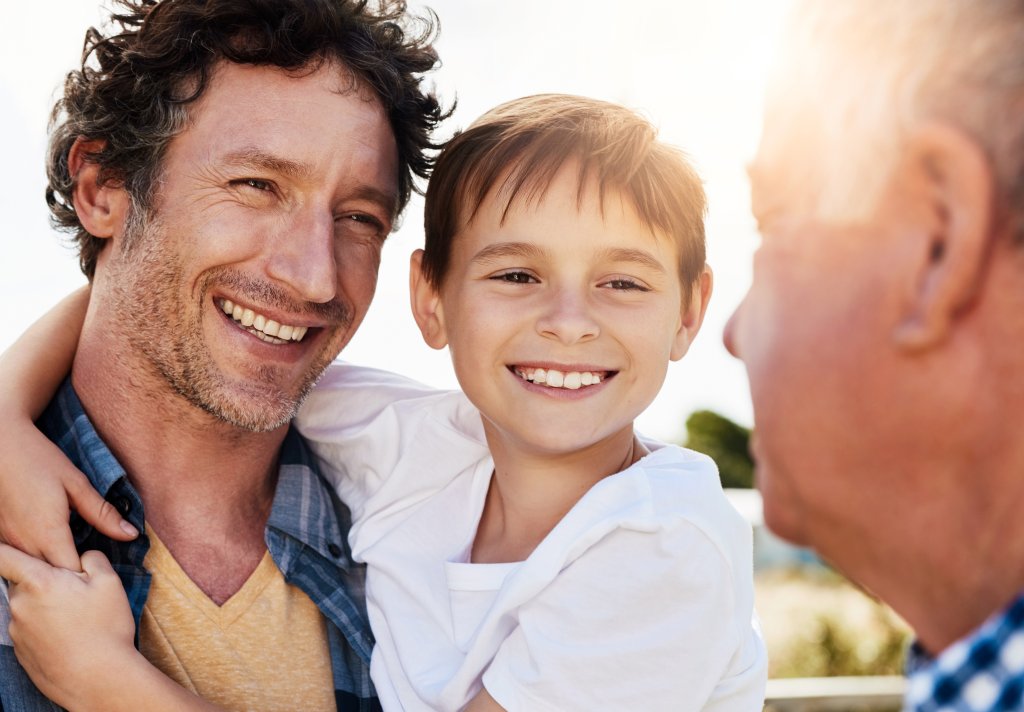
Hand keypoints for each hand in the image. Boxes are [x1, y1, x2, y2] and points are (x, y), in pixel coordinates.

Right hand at [0, 420, 137, 569]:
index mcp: (48, 533)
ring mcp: (7, 542)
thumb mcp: (76, 483)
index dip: (88, 573)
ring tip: (70, 555)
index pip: (72, 572)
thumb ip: (102, 513)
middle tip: (89, 565)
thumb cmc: (38, 459)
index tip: (100, 565)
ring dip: (52, 567)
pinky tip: (46, 545)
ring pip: (32, 570)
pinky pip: (18, 558)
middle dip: (71, 577)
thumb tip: (131, 535)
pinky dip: (34, 556)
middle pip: (51, 577)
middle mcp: (23, 544)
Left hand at [0, 545, 137, 706]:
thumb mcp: (110, 583)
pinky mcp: (21, 651)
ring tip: (76, 621)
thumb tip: (83, 555)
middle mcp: (19, 605)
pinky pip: (30, 630)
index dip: (1, 546)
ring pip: (27, 607)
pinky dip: (46, 629)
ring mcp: (17, 630)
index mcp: (39, 582)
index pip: (4, 557)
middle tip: (73, 593)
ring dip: (45, 607)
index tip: (2, 538)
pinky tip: (69, 637)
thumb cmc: (104, 628)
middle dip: (43, 582)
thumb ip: (92, 559)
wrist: (98, 679)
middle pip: (23, 582)